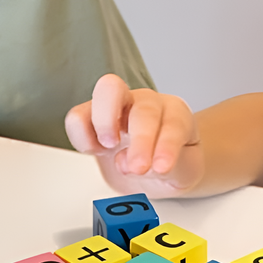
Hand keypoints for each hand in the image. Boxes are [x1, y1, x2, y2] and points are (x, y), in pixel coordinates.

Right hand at [64, 74, 203, 194]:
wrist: (157, 167)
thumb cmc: (174, 164)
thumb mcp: (184, 171)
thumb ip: (169, 168)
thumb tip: (136, 165)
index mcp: (175, 113)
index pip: (174, 124)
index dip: (167, 146)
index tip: (162, 168)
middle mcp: (147, 103)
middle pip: (143, 108)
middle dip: (140, 140)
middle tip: (137, 168)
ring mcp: (119, 106)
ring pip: (107, 90)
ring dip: (105, 120)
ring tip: (108, 146)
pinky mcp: (92, 118)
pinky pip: (78, 116)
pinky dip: (81, 134)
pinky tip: (95, 150)